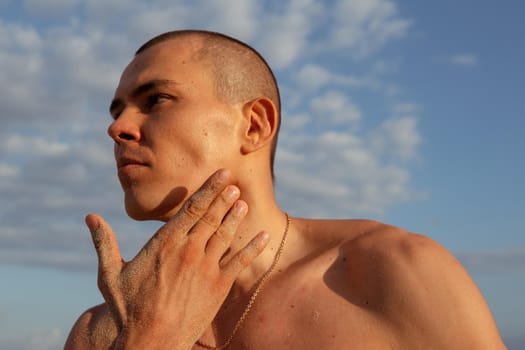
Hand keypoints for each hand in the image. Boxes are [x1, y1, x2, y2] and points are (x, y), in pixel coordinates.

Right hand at [86, 169, 268, 349]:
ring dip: (236, 217)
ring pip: (225, 234)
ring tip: (244, 202)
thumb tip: (90, 217)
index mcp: (165, 243)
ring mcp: (206, 267)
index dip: (208, 189)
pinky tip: (264, 235)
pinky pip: (240, 261)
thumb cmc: (128, 309)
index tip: (221, 175)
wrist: (151, 341)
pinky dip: (253, 247)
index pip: (191, 208)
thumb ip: (104, 243)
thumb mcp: (110, 275)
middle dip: (224, 198)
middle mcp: (189, 250)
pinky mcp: (219, 286)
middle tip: (234, 183)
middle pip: (211, 216)